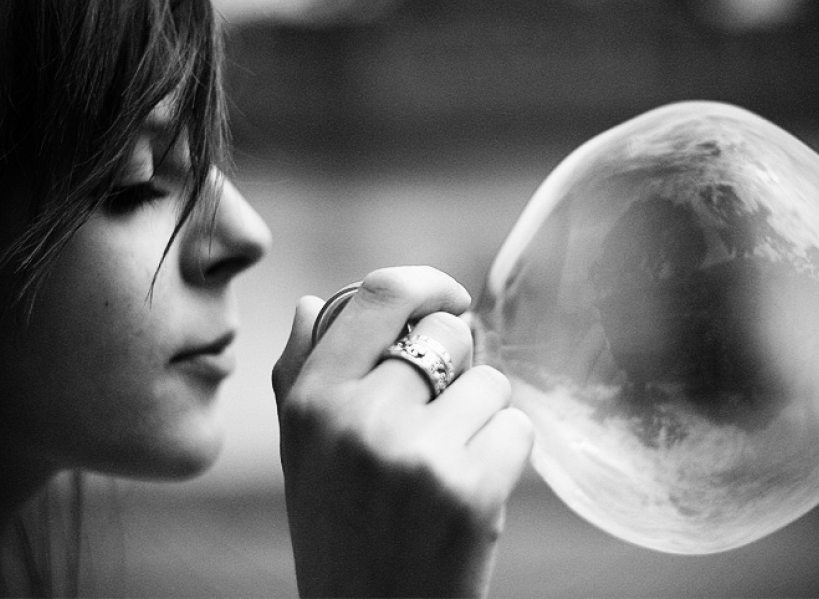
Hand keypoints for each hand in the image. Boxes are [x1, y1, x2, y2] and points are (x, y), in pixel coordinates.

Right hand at [272, 266, 533, 597]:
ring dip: (481, 418)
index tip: (450, 297)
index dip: (427, 284)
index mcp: (313, 401)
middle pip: (448, 331)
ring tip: (447, 467)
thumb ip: (300, 374)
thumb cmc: (340, 535)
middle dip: (458, 364)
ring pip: (490, 382)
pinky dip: (505, 456)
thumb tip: (312, 303)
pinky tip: (470, 494)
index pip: (378, 294)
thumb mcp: (300, 455)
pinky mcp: (471, 489)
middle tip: (441, 416)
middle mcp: (359, 418)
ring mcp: (417, 452)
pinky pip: (517, 428)